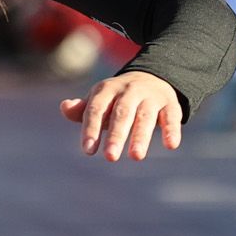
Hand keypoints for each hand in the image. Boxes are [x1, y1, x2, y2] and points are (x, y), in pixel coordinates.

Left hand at [61, 71, 181, 161]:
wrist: (151, 78)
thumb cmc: (116, 99)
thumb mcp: (98, 100)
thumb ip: (81, 110)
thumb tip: (64, 107)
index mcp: (106, 90)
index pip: (96, 110)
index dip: (91, 129)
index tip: (88, 150)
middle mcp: (128, 91)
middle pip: (122, 114)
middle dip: (116, 135)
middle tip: (110, 157)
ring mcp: (150, 97)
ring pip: (145, 117)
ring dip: (141, 137)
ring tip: (136, 157)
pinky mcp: (170, 104)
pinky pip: (171, 117)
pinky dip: (171, 130)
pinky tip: (171, 145)